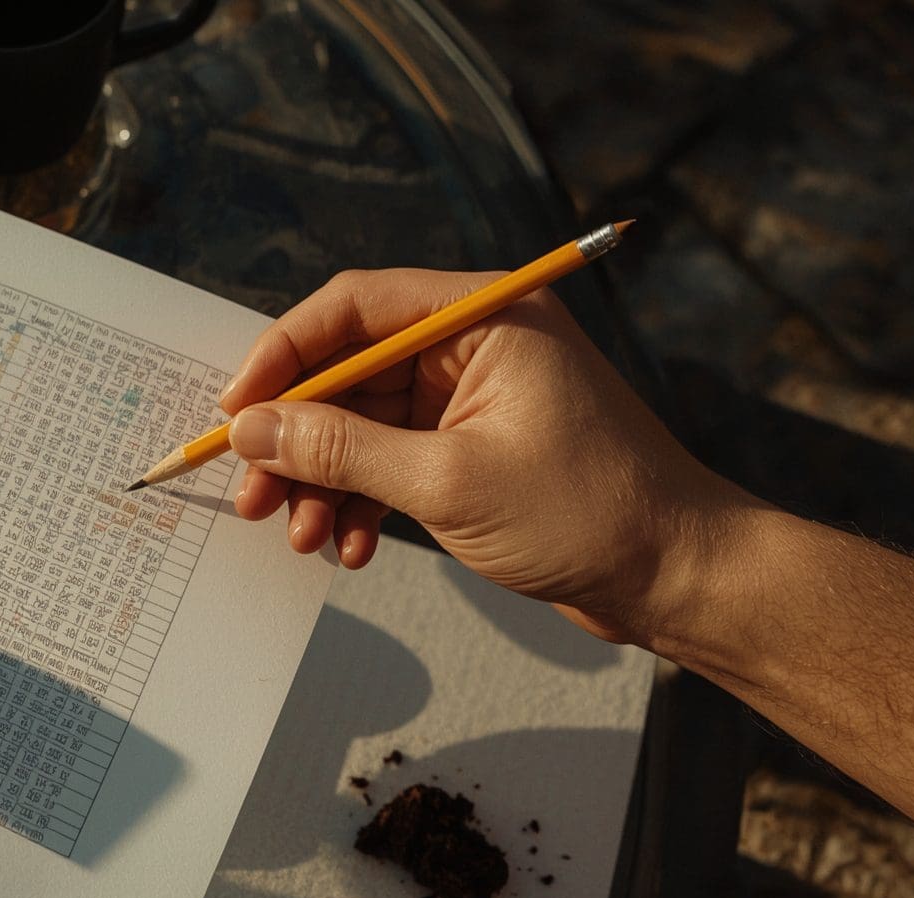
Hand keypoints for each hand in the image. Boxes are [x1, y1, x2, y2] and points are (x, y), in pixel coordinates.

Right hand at [221, 268, 755, 643]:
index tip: (235, 412)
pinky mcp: (472, 448)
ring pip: (362, 424)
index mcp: (483, 317)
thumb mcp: (448, 483)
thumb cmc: (588, 512)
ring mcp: (472, 398)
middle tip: (251, 491)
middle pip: (348, 371)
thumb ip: (341, 452)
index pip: (354, 308)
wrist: (677, 574)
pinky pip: (390, 460)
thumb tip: (253, 431)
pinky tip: (349, 546)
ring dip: (321, 480)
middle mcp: (474, 344)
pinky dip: (361, 500)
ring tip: (299, 535)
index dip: (282, 356)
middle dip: (295, 437)